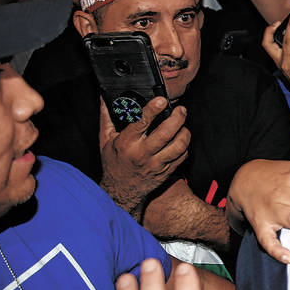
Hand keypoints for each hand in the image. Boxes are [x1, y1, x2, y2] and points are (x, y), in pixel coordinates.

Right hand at [99, 97, 189, 216]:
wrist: (121, 191)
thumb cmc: (114, 163)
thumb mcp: (105, 140)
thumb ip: (106, 117)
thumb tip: (104, 98)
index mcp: (126, 143)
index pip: (141, 123)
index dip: (153, 109)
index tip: (161, 100)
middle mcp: (142, 154)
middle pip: (165, 133)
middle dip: (177, 118)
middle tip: (181, 110)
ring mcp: (156, 164)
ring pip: (178, 146)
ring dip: (185, 132)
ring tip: (184, 125)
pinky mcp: (165, 172)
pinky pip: (181, 157)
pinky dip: (185, 146)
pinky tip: (182, 139)